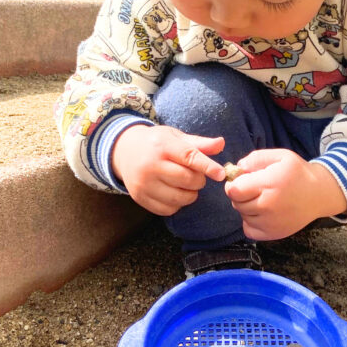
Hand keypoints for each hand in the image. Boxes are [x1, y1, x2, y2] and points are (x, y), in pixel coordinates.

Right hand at [111, 124, 225, 215]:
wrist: (124, 151)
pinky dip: (177, 204)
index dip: (208, 167)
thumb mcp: (176, 137)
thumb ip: (199, 143)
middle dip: (199, 180)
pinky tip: (173, 192)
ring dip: (190, 194)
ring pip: (179, 198)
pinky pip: (168, 209)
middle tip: (196, 175)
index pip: (189, 157)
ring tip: (185, 184)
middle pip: (187, 180)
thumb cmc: (157, 143)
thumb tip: (221, 144)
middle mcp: (150, 165)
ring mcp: (143, 183)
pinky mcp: (139, 198)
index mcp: (162, 146)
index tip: (221, 174)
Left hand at [225, 148, 345, 239]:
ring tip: (261, 199)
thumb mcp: (281, 156)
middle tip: (253, 189)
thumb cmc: (299, 173)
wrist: (320, 194)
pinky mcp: (273, 234)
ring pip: (243, 216)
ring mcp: (270, 223)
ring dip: (246, 208)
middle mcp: (268, 206)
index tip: (241, 180)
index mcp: (269, 184)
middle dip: (240, 195)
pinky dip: (251, 222)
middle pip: (236, 203)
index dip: (233, 184)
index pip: (234, 190)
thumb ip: (257, 158)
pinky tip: (261, 213)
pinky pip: (249, 230)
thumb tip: (238, 167)